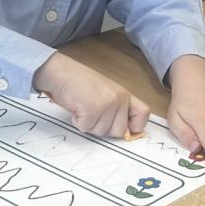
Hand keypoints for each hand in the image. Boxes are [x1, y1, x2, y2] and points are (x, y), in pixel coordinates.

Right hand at [33, 52, 149, 137]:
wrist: (61, 72)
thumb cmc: (79, 83)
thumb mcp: (105, 93)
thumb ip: (116, 108)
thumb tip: (125, 132)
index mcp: (124, 94)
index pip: (143, 114)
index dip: (135, 126)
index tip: (125, 130)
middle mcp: (119, 98)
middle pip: (118, 131)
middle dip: (102, 127)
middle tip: (91, 112)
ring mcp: (107, 103)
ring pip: (101, 132)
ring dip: (88, 123)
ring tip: (83, 106)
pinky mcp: (93, 109)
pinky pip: (86, 128)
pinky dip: (78, 122)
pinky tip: (76, 107)